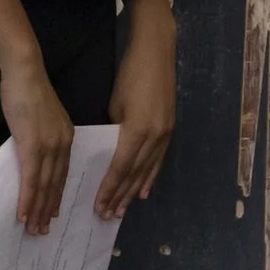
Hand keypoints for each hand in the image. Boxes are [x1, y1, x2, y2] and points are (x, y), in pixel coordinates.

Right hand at [1, 62, 74, 237]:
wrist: (24, 72)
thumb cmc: (28, 90)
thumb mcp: (40, 118)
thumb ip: (40, 138)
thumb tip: (31, 156)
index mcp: (67, 138)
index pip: (62, 174)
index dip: (56, 196)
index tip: (52, 213)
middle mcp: (62, 145)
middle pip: (56, 185)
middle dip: (47, 210)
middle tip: (42, 230)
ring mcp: (49, 146)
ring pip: (44, 186)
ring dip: (37, 210)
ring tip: (32, 229)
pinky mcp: (32, 145)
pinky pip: (31, 179)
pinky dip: (27, 199)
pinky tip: (23, 213)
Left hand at [96, 14, 175, 220]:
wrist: (157, 53)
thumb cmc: (131, 75)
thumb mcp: (116, 105)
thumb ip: (116, 131)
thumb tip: (113, 149)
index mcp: (137, 131)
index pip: (120, 168)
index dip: (110, 188)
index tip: (98, 205)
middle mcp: (155, 137)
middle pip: (134, 173)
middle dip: (120, 195)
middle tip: (107, 215)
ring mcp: (166, 133)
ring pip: (148, 170)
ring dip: (134, 191)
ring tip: (122, 209)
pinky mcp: (171, 129)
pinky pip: (159, 159)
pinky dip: (150, 176)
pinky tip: (144, 190)